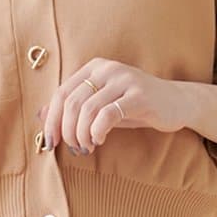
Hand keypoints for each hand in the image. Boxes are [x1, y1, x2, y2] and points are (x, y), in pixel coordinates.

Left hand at [37, 59, 198, 155]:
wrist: (176, 103)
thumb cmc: (134, 106)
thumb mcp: (101, 105)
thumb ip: (73, 108)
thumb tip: (40, 115)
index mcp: (94, 68)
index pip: (61, 93)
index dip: (51, 120)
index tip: (50, 143)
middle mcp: (107, 69)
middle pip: (71, 102)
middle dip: (66, 131)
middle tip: (73, 148)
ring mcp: (124, 80)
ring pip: (87, 110)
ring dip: (81, 135)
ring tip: (87, 146)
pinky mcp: (139, 95)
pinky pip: (108, 115)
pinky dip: (98, 131)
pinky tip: (100, 140)